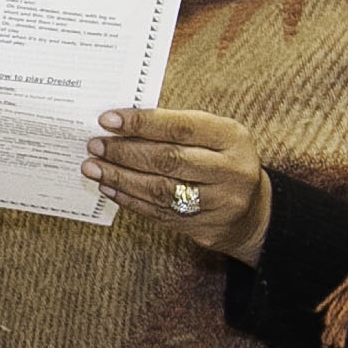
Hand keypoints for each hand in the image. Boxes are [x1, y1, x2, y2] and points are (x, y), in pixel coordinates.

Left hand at [84, 107, 271, 262]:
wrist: (254, 212)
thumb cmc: (223, 161)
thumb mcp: (216, 136)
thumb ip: (177, 128)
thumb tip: (122, 123)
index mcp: (232, 138)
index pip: (181, 127)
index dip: (142, 123)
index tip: (108, 120)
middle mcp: (230, 171)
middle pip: (168, 160)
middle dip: (125, 152)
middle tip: (95, 145)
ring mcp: (218, 203)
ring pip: (160, 190)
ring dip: (120, 177)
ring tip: (93, 167)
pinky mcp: (203, 227)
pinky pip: (158, 212)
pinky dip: (129, 199)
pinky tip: (109, 187)